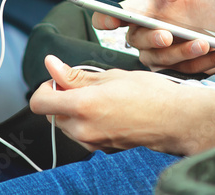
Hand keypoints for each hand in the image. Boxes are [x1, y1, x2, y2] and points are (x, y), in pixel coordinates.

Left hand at [30, 55, 207, 154]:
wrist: (174, 119)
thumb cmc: (148, 93)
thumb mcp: (110, 76)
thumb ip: (75, 75)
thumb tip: (51, 65)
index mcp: (82, 106)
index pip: (40, 103)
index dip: (45, 88)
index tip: (59, 79)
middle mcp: (82, 129)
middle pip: (52, 114)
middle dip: (62, 98)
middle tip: (86, 85)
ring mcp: (92, 142)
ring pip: (67, 125)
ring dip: (74, 110)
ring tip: (102, 98)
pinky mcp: (102, 149)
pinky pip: (83, 134)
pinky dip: (87, 122)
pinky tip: (109, 111)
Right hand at [92, 0, 214, 73]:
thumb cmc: (203, 1)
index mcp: (143, 11)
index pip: (116, 16)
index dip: (106, 18)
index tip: (109, 19)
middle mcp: (147, 35)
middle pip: (137, 41)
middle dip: (152, 39)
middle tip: (167, 35)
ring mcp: (161, 55)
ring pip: (162, 59)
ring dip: (183, 52)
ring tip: (204, 43)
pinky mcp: (178, 70)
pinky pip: (187, 69)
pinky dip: (206, 61)